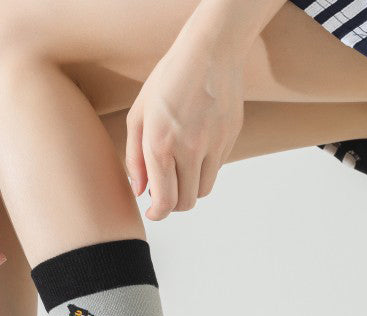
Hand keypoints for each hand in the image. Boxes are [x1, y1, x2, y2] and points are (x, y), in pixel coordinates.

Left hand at [125, 36, 244, 218]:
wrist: (211, 50)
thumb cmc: (168, 80)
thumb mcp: (138, 116)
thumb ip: (135, 158)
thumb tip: (140, 190)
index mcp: (161, 145)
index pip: (165, 202)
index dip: (158, 214)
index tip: (154, 211)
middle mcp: (190, 149)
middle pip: (186, 202)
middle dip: (172, 205)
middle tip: (164, 193)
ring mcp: (214, 145)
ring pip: (203, 190)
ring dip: (189, 189)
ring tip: (179, 172)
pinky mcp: (231, 138)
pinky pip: (217, 168)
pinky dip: (204, 169)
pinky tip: (195, 149)